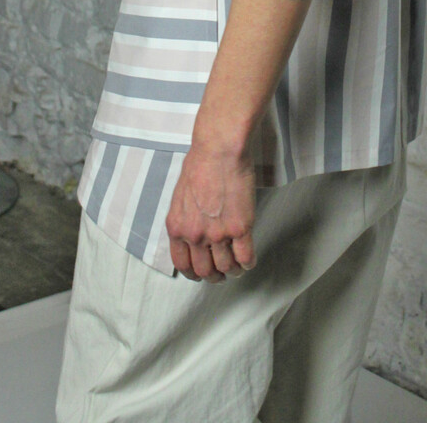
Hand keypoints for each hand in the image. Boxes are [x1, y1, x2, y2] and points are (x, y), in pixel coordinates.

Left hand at [166, 142, 256, 282]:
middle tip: (221, 273)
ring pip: (227, 267)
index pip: (182, 264)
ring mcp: (218, 234)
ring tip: (237, 266)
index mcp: (177, 228)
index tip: (201, 274)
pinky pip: (246, 257)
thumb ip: (185, 219)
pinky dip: (248, 263)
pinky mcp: (240, 228)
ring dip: (233, 271)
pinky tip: (249, 259)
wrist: (219, 150)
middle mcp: (196, 236)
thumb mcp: (180, 196)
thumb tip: (192, 233)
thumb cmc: (200, 164)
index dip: (193, 274)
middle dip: (214, 276)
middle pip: (205, 271)